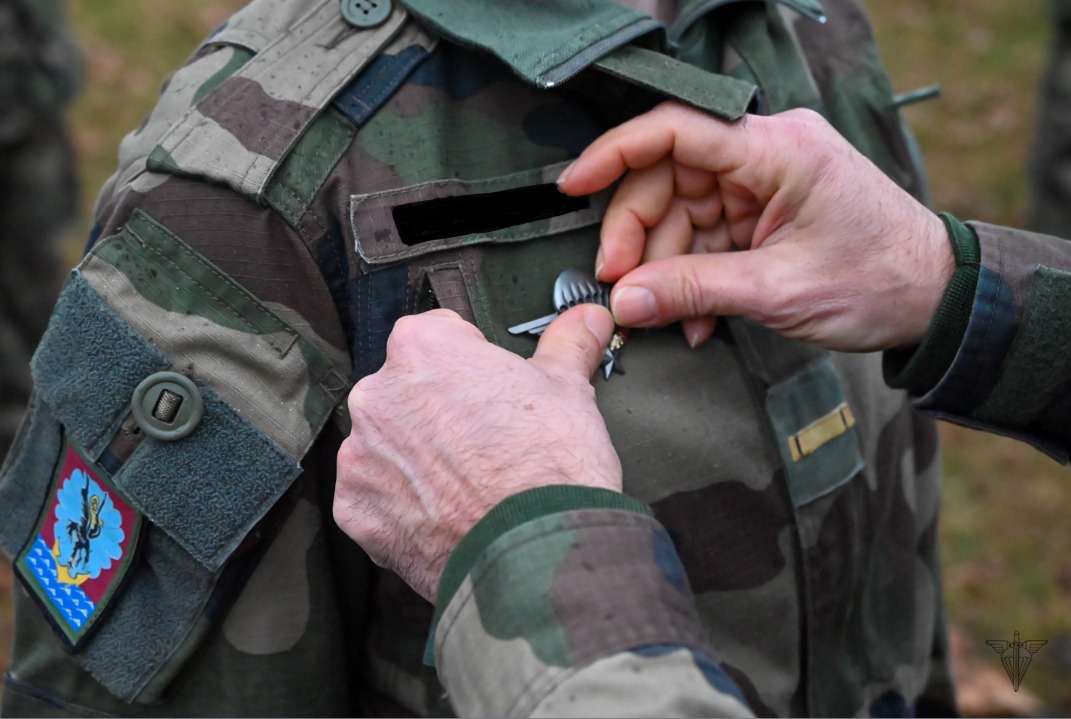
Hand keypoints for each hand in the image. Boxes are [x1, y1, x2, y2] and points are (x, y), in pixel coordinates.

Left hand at [333, 306, 621, 601]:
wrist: (538, 555)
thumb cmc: (551, 468)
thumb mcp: (569, 390)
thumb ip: (568, 344)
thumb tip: (587, 319)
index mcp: (422, 348)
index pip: (440, 335)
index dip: (475, 362)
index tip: (496, 391)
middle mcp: (378, 395)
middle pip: (409, 391)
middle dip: (442, 411)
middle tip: (489, 442)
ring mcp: (360, 456)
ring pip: (390, 445)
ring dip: (419, 458)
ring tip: (471, 483)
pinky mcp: (355, 510)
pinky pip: (376, 496)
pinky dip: (403, 504)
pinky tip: (446, 513)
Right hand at [557, 103, 953, 351]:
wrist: (934, 300)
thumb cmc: (880, 280)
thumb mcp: (778, 290)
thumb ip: (693, 291)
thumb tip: (624, 301)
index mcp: (778, 149)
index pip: (676, 129)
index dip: (615, 153)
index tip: (573, 184)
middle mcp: (767, 153)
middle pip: (669, 176)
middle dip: (638, 234)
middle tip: (620, 285)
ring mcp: (765, 182)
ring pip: (681, 210)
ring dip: (667, 268)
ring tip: (667, 317)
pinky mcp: (765, 210)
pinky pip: (706, 235)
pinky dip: (694, 275)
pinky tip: (695, 316)